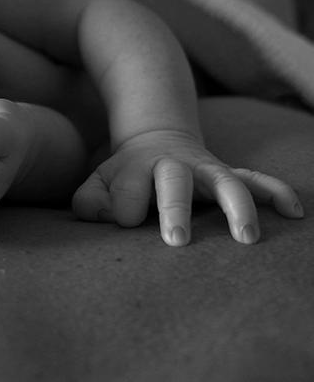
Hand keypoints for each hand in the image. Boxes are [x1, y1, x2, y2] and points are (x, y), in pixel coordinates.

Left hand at [72, 129, 303, 244]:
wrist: (153, 140)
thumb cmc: (124, 176)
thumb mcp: (97, 183)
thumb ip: (89, 202)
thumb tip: (105, 216)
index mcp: (135, 167)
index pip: (126, 193)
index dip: (121, 209)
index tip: (121, 221)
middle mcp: (171, 165)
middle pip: (173, 181)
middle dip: (174, 208)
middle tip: (176, 241)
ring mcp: (203, 169)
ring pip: (224, 181)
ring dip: (236, 206)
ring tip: (246, 238)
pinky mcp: (225, 174)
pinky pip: (255, 179)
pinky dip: (275, 191)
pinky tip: (293, 210)